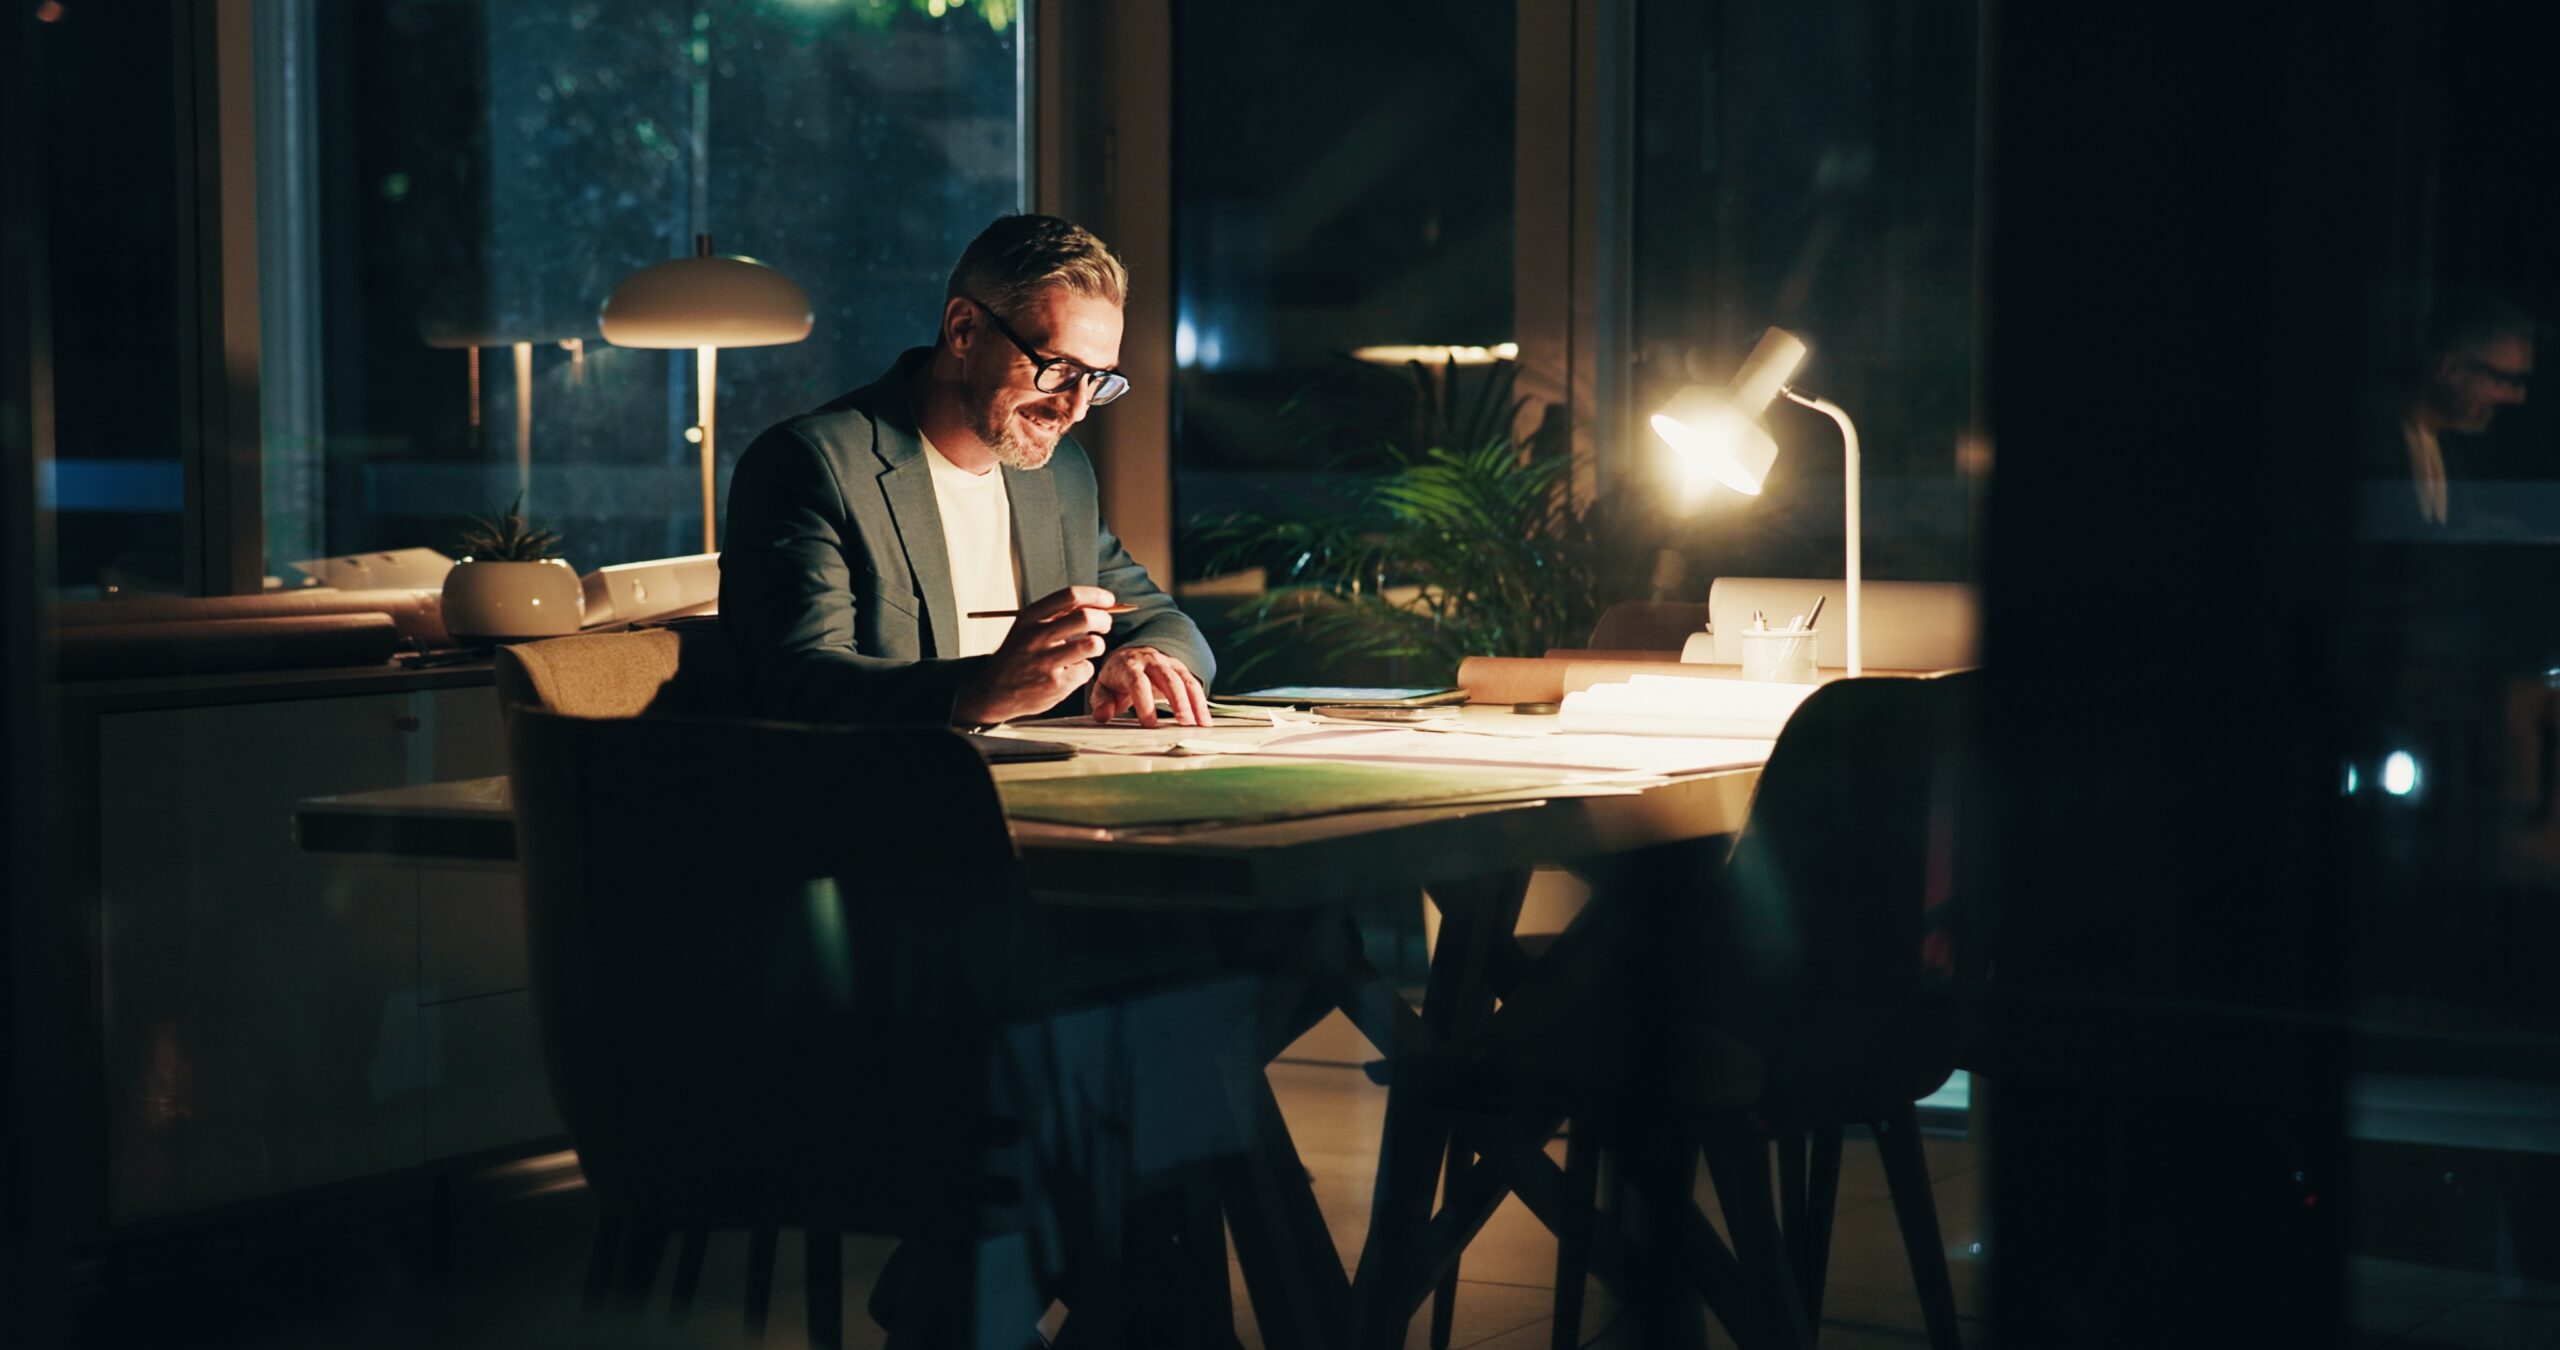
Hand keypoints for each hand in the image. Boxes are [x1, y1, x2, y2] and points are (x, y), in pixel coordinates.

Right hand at [952, 586, 1116, 724]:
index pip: (1070, 596)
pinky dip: (1084, 669)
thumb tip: (1095, 602)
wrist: (993, 690)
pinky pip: (1086, 669)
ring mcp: (1045, 662)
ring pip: (1092, 644)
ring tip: (1090, 649)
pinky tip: (1071, 671)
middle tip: (1105, 625)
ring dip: (1098, 645)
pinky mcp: (1055, 684)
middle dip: (1104, 620)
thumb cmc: (1018, 655)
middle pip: (1086, 618)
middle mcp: (1036, 637)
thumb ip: (1055, 615)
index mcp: (1030, 617)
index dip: (1095, 596)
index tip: (1108, 600)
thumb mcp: (1027, 627)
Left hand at [1087, 645, 1210, 727]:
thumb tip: (1102, 716)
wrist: (1129, 658)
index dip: (1144, 702)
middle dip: (1177, 701)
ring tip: (1199, 724)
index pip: (1138, 682)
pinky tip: (1204, 721)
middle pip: (1167, 678)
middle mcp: (1151, 661)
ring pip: (1184, 680)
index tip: (1149, 724)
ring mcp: (1168, 663)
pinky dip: (1201, 702)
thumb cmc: (1116, 679)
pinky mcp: (1180, 669)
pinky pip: (1193, 684)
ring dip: (1194, 702)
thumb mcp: (1103, 689)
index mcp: (1129, 665)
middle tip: (1183, 723)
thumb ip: (1102, 703)